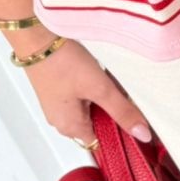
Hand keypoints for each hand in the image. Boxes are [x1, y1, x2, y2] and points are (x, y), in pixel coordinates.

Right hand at [14, 29, 153, 145]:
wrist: (37, 38)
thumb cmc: (62, 63)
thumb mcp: (100, 88)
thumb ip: (123, 112)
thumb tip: (142, 134)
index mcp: (70, 128)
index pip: (102, 141)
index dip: (119, 130)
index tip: (130, 115)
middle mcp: (60, 122)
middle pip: (97, 124)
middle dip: (110, 110)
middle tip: (114, 90)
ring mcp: (57, 107)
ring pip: (90, 109)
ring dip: (101, 98)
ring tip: (102, 80)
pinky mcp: (57, 92)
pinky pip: (81, 97)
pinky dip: (90, 89)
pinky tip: (92, 74)